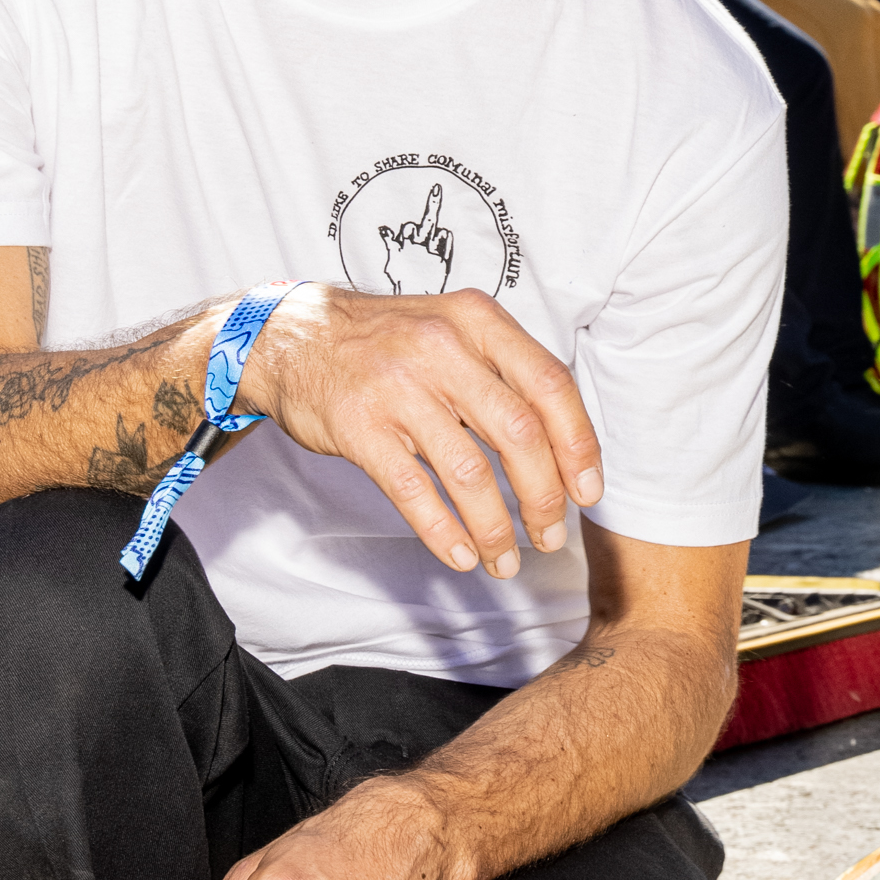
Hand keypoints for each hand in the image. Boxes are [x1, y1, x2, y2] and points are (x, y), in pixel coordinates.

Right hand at [246, 282, 604, 580]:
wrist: (291, 337)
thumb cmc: (383, 342)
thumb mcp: (450, 329)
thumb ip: (502, 371)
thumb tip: (562, 444)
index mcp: (477, 321)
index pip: (550, 385)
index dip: (578, 445)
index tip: (587, 491)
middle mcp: (443, 348)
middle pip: (519, 434)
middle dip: (544, 497)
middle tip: (550, 534)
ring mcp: (398, 388)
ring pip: (470, 472)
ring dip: (496, 528)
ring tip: (505, 559)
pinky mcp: (360, 427)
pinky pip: (414, 491)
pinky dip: (444, 532)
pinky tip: (461, 555)